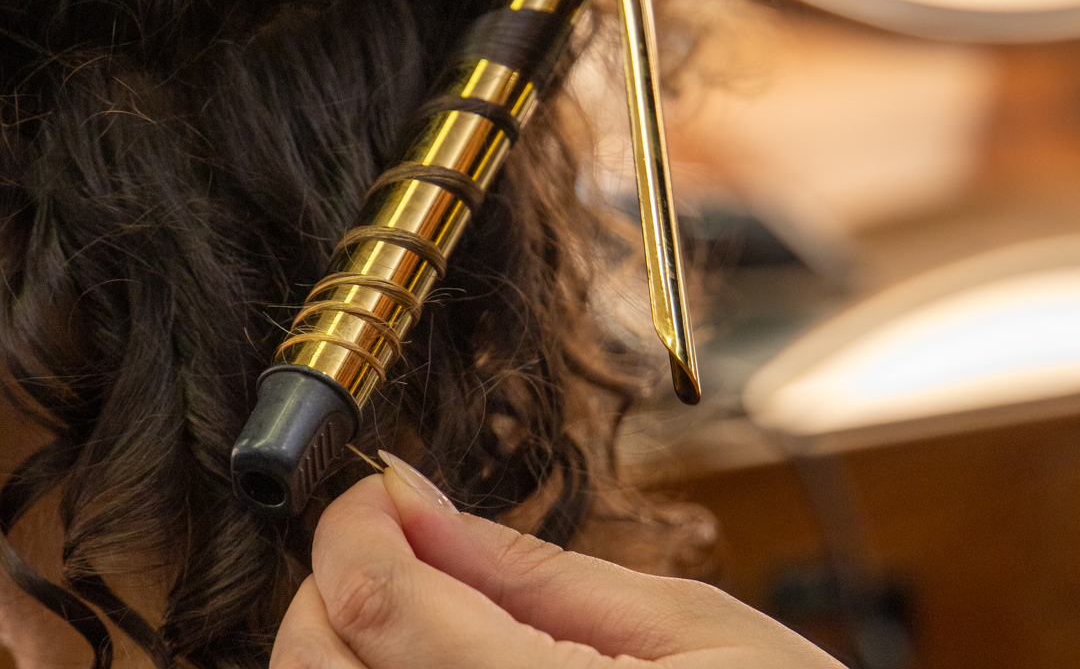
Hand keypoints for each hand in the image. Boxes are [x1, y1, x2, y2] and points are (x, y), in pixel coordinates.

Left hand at [271, 453, 841, 667]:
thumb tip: (413, 497)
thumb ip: (531, 569)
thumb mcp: (686, 626)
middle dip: (330, 585)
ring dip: (344, 649)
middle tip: (396, 546)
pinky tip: (429, 668)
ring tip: (421, 611)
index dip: (354, 523)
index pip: (378, 606)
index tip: (378, 490)